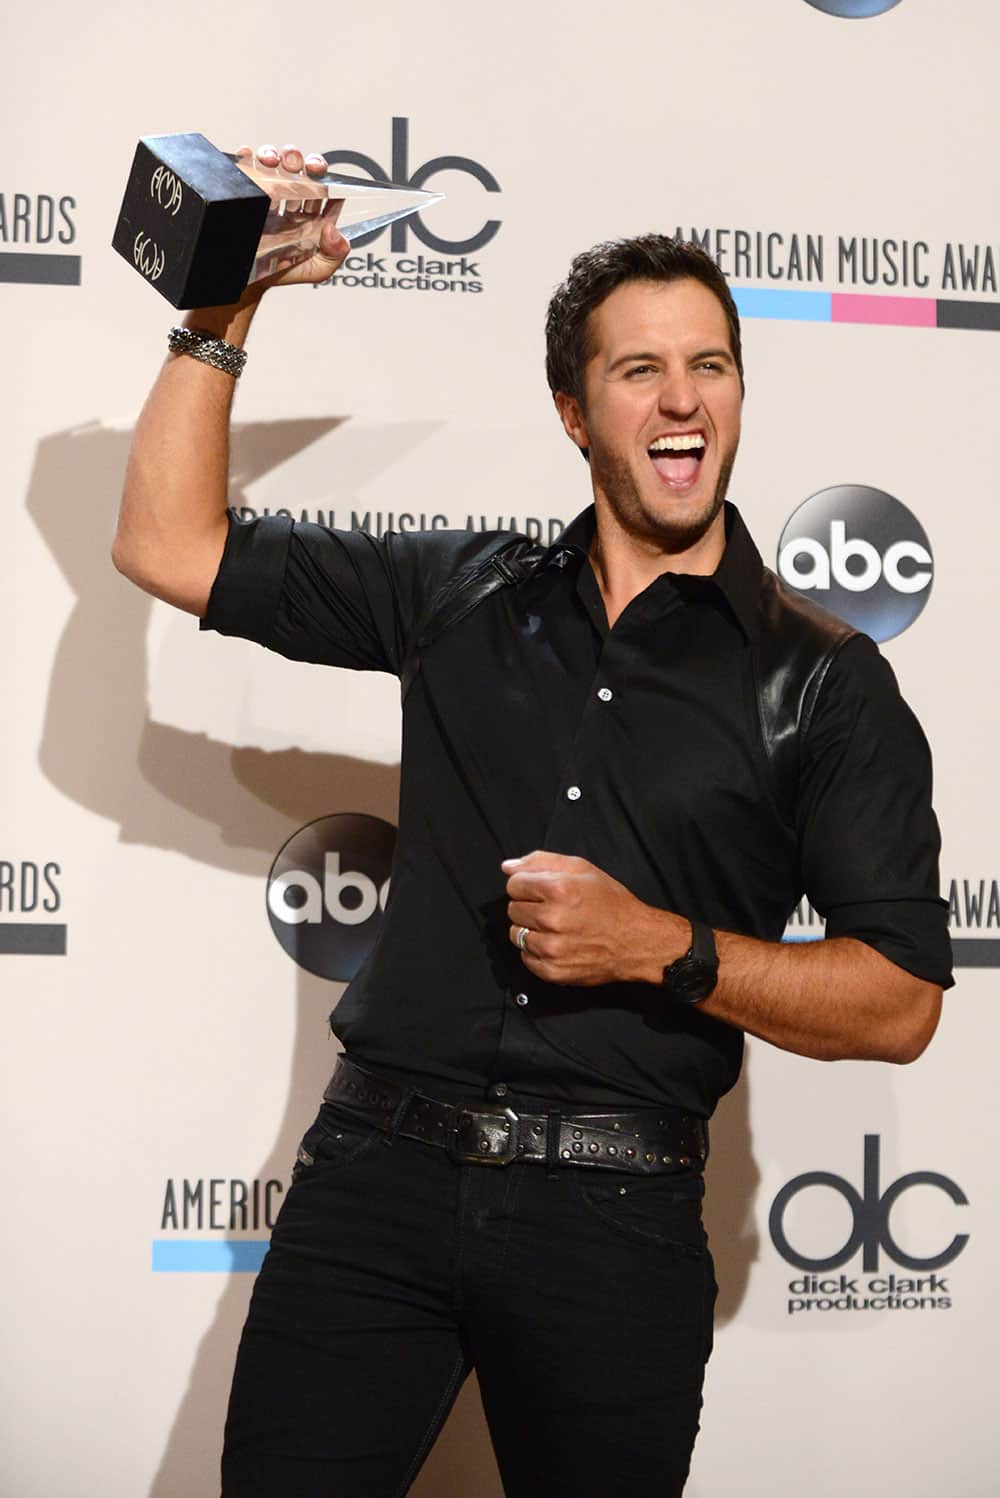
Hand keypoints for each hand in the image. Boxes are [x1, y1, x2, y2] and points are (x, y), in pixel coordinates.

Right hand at [233, 142, 349, 290]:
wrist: (249, 282)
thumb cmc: (284, 273)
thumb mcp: (317, 269)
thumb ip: (335, 254)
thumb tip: (334, 231)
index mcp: (311, 216)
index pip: (325, 190)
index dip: (329, 180)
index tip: (326, 180)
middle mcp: (292, 202)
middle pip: (302, 170)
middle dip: (305, 162)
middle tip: (305, 167)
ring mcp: (268, 195)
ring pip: (276, 163)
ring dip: (277, 156)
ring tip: (274, 161)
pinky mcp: (246, 192)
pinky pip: (245, 167)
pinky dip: (247, 158)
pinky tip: (250, 159)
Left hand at [503, 851, 687, 986]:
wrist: (636, 942)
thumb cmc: (612, 904)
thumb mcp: (582, 869)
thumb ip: (541, 862)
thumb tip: (508, 867)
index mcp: (558, 889)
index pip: (513, 884)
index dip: (527, 886)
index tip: (541, 891)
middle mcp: (552, 919)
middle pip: (512, 909)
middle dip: (529, 907)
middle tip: (554, 909)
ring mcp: (551, 948)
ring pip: (516, 935)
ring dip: (532, 930)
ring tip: (557, 928)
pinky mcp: (552, 970)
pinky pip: (526, 958)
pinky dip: (537, 952)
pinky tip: (558, 944)